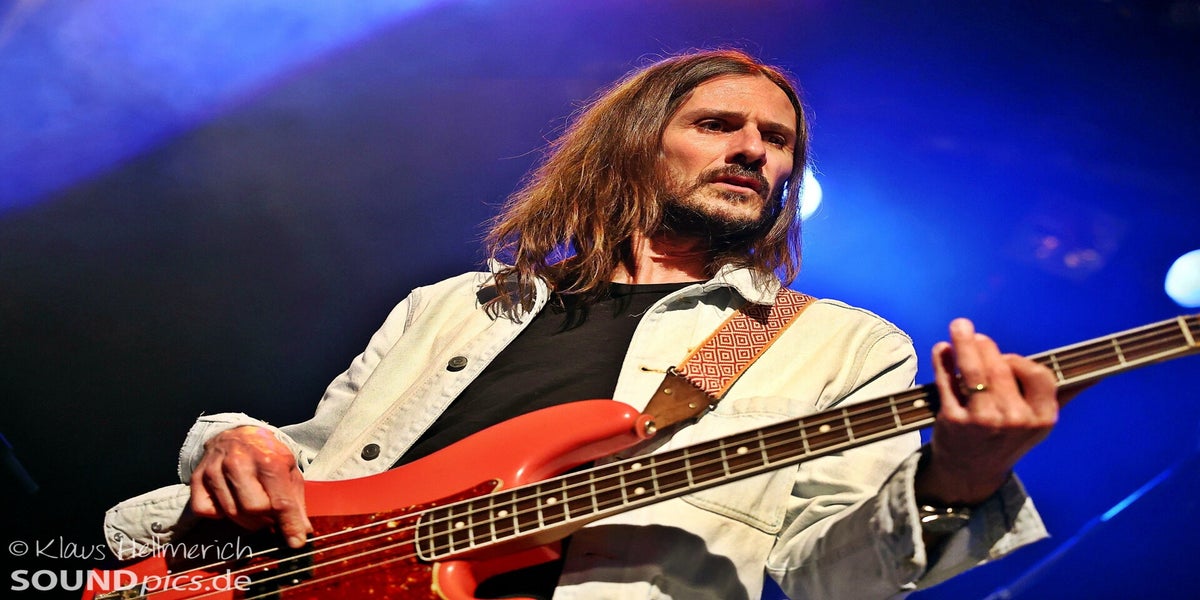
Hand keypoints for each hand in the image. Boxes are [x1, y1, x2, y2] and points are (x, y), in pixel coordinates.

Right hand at [189, 426, 312, 547]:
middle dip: (266, 520)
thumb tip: (303, 532)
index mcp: (268, 459)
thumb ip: (295, 500)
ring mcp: (215, 470)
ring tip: (255, 509)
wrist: (235, 433)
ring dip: (247, 520)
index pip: (279, 501)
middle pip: (253, 510)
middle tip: (271, 516)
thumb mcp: (289, 469)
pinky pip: (207, 511)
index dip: (289, 525)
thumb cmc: (266, 453)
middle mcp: (239, 463)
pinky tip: (231, 501)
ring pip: (231, 513)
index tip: (295, 543)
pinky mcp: (197, 478)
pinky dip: (219, 514)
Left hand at [915, 318, 1059, 505]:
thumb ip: (1063, 395)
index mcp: (1042, 418)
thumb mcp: (1037, 423)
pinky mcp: (954, 420)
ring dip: (963, 343)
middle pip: (1001, 368)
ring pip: (973, 371)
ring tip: (959, 326)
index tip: (1005, 358)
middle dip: (984, 346)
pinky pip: (947, 382)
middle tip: (970, 332)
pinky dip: (942, 361)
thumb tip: (1097, 374)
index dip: (1019, 361)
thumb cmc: (1006, 438)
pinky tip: (941, 349)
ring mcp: (983, 421)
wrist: (971, 473)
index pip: (1038, 374)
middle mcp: (1015, 420)